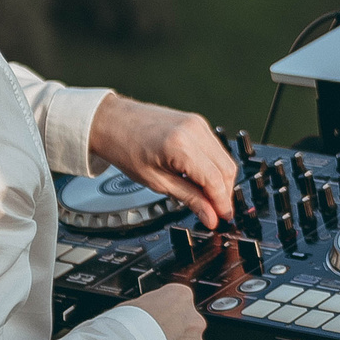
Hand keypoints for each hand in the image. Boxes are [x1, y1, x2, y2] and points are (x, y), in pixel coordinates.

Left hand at [87, 95, 235, 227]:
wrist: (112, 122)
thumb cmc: (124, 148)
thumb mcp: (155, 181)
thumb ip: (189, 198)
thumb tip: (210, 216)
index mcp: (180, 145)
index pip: (215, 180)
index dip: (222, 203)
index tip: (222, 218)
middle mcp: (194, 130)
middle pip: (227, 168)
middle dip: (225, 193)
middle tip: (215, 212)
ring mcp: (198, 123)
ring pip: (225, 158)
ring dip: (221, 180)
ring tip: (206, 196)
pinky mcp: (197, 122)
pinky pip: (216, 148)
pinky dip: (214, 166)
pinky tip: (201, 178)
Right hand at [130, 282, 207, 339]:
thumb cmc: (124, 327)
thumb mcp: (132, 306)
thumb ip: (148, 308)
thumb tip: (144, 314)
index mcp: (180, 296)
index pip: (179, 302)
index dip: (166, 314)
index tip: (156, 323)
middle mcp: (194, 318)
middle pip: (188, 326)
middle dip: (175, 335)